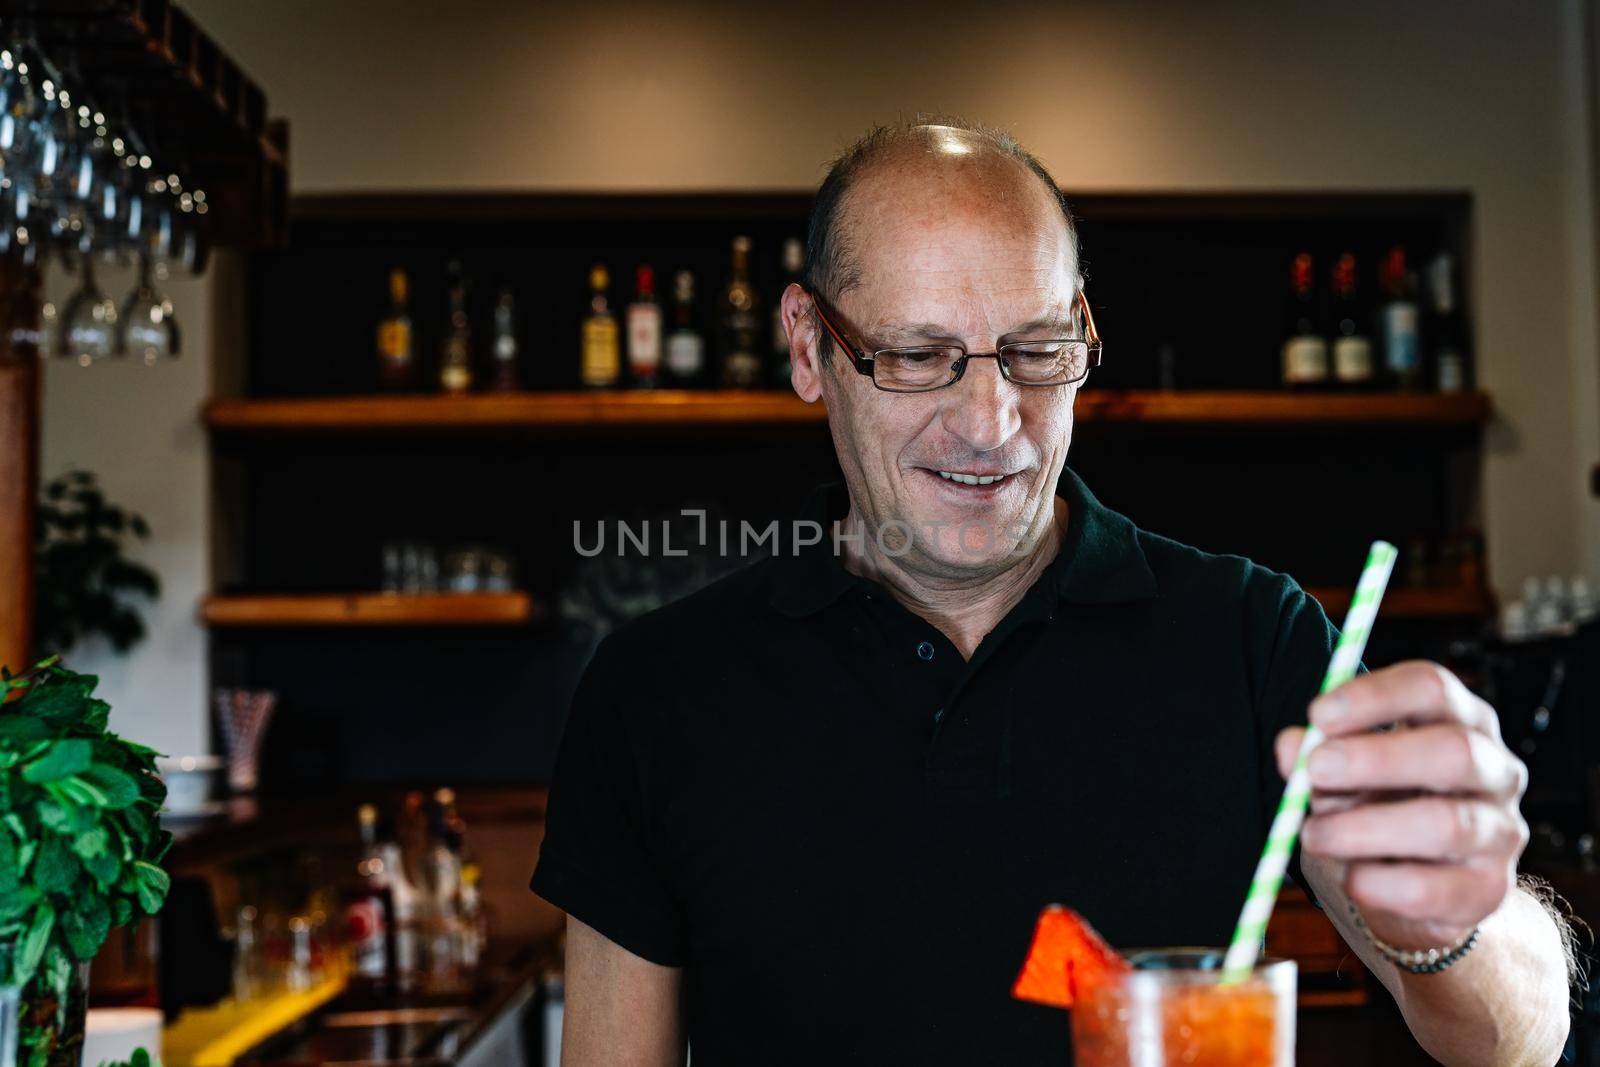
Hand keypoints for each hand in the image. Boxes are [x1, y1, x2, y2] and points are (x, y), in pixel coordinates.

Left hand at [1274, 661, 1528, 953]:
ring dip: (1364, 829)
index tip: (1318, 714)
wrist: (1417, 886)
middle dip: (1377, 759)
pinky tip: (1350, 878)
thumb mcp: (1344, 774)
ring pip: (1446, 824)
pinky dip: (1378, 884)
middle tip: (1316, 771)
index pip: (1432, 687)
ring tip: (1313, 834)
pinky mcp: (1489, 889)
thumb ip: (1317, 756)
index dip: (1375, 696)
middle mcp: (1495, 770)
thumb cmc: (1377, 807)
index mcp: (1459, 720)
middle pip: (1454, 750)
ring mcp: (1501, 831)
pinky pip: (1433, 888)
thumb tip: (1294, 746)